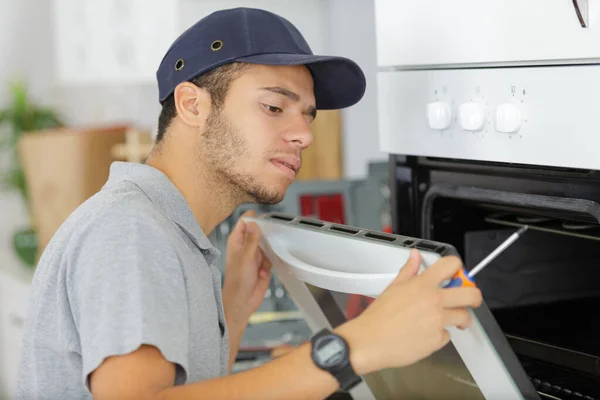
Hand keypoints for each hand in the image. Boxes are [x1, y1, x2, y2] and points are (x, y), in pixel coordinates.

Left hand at [222, 210, 271, 326]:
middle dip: (266, 236)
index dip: (255, 219)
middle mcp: (246, 246)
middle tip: (267, 243)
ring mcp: (255, 254)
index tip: (264, 223)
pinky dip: (270, 262)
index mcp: (237, 241)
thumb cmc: (237, 283)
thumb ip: (251, 240)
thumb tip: (253, 223)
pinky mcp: (263, 263)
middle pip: (259, 230)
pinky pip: (272, 256)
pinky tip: (263, 272)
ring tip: (262, 263)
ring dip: (269, 251)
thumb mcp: (246, 259)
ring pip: (267, 243)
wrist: (243, 302)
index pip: (245, 221)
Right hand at [337, 249, 482, 374]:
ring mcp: (438, 321)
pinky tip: (427, 333)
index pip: (452, 265)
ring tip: (449, 319)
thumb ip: (409, 270)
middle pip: (472, 295)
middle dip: (474, 296)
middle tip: (469, 299)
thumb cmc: (379, 316)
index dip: (457, 268)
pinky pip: (447, 335)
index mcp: (423, 285)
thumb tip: (415, 256)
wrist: (371, 340)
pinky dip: (440, 335)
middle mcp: (434, 301)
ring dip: (459, 318)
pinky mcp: (437, 340)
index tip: (457, 274)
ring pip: (464, 317)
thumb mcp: (393, 287)